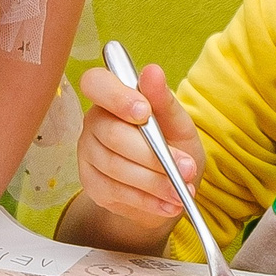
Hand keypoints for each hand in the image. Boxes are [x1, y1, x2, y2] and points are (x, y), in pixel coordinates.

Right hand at [74, 63, 203, 226]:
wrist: (168, 189)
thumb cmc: (172, 146)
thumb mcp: (178, 124)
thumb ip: (164, 101)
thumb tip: (152, 71)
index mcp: (113, 96)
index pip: (96, 83)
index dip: (116, 96)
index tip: (144, 112)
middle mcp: (95, 122)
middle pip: (112, 134)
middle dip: (153, 155)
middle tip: (186, 168)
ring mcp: (89, 154)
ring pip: (115, 166)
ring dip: (154, 181)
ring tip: (181, 191)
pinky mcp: (92, 184)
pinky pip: (116, 192)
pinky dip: (147, 200)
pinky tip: (167, 204)